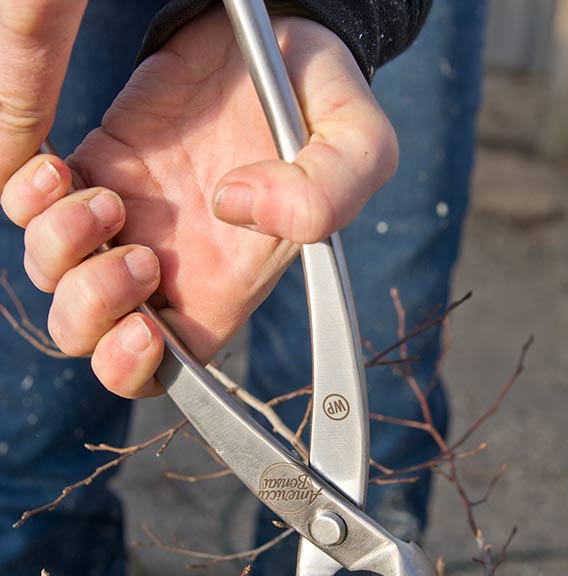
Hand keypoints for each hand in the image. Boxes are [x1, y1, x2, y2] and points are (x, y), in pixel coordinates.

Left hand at [1, 6, 397, 397]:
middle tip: (139, 259)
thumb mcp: (358, 145)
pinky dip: (26, 201)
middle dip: (93, 313)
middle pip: (90, 337)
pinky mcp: (95, 164)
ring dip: (60, 252)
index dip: (139, 371)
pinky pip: (26, 209)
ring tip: (107, 199)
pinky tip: (64, 170)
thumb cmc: (319, 100)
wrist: (278, 36)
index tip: (146, 329)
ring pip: (52, 278)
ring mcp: (127, 217)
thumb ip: (324, 195)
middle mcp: (170, 262)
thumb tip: (231, 206)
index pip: (167, 368)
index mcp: (226, 285)